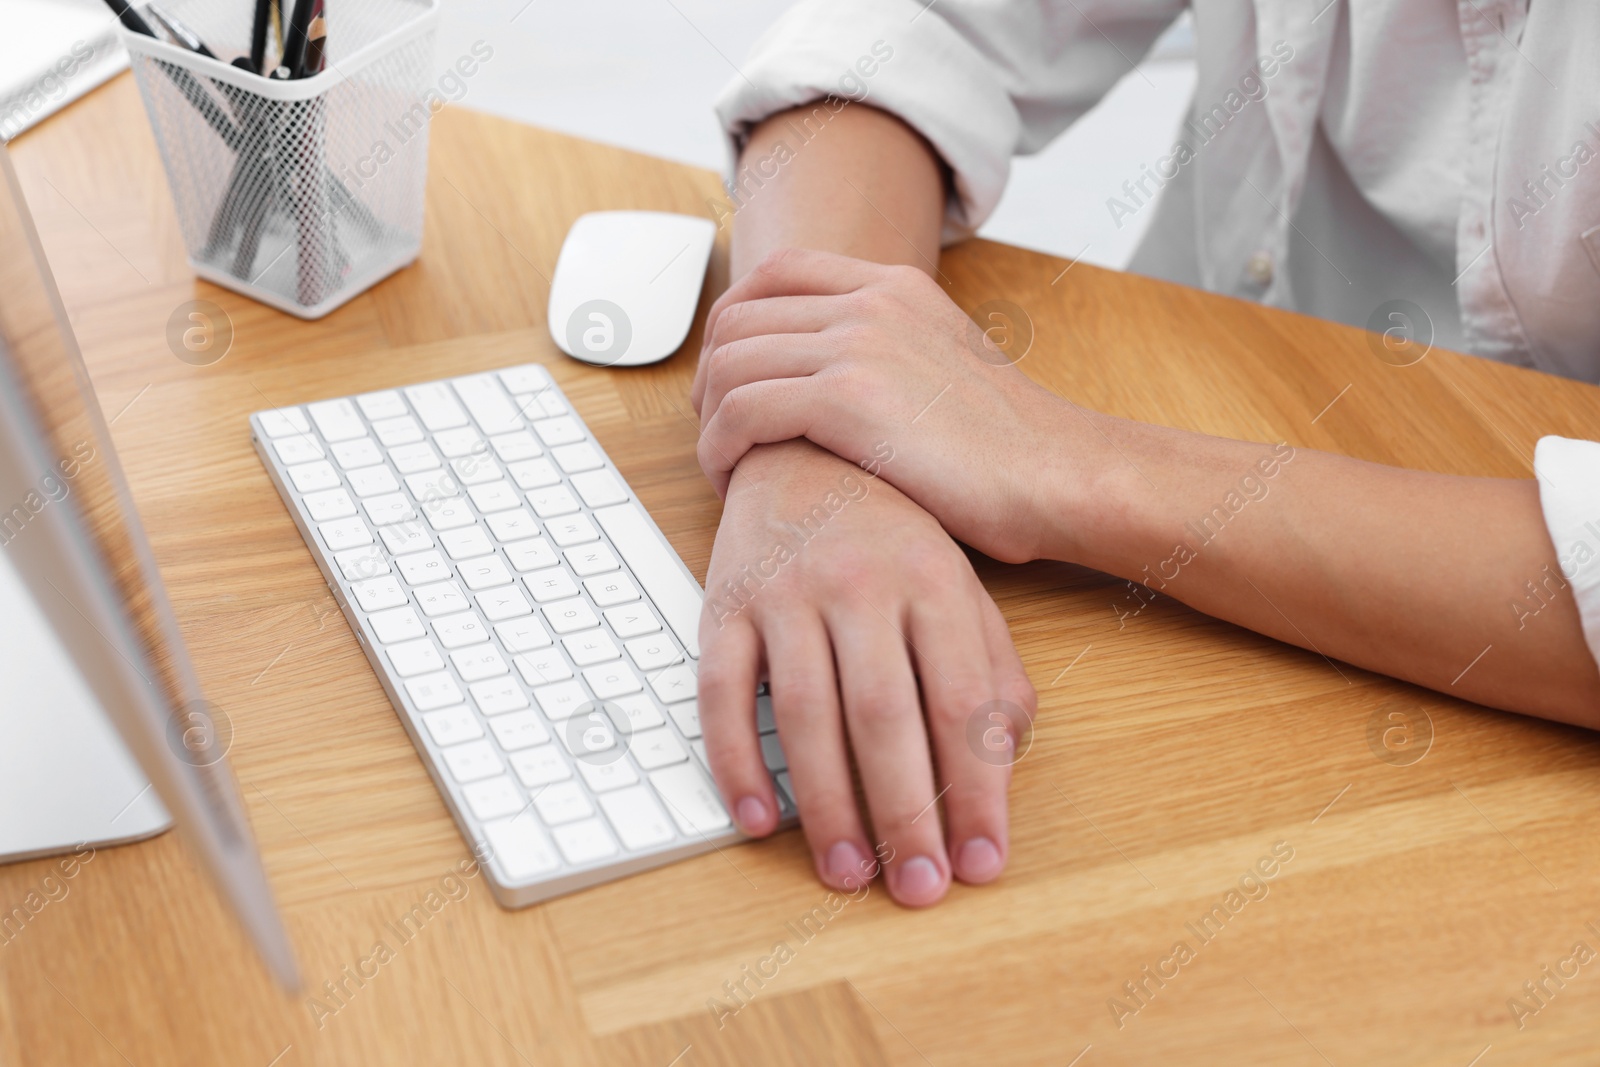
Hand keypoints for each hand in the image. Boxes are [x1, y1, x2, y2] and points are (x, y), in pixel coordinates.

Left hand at [692, 248, 1079, 563]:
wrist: (1060, 475)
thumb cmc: (1012, 448)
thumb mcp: (952, 365)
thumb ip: (895, 350)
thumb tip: (844, 377)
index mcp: (896, 285)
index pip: (776, 271)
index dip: (732, 319)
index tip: (728, 375)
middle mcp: (872, 300)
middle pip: (738, 315)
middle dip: (709, 375)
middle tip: (715, 428)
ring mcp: (858, 343)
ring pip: (730, 364)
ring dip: (708, 419)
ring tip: (722, 463)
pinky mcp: (847, 399)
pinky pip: (742, 411)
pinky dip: (719, 447)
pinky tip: (730, 478)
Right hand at [697, 439, 1035, 905]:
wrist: (799, 446)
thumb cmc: (891, 529)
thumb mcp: (960, 584)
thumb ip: (992, 666)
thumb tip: (1004, 757)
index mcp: (931, 580)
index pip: (963, 702)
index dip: (976, 790)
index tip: (982, 861)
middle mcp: (859, 583)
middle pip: (884, 717)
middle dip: (904, 815)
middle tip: (917, 889)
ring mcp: (786, 591)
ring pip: (804, 713)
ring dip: (827, 806)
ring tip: (847, 874)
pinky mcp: (725, 603)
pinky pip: (722, 693)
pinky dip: (736, 762)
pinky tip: (761, 820)